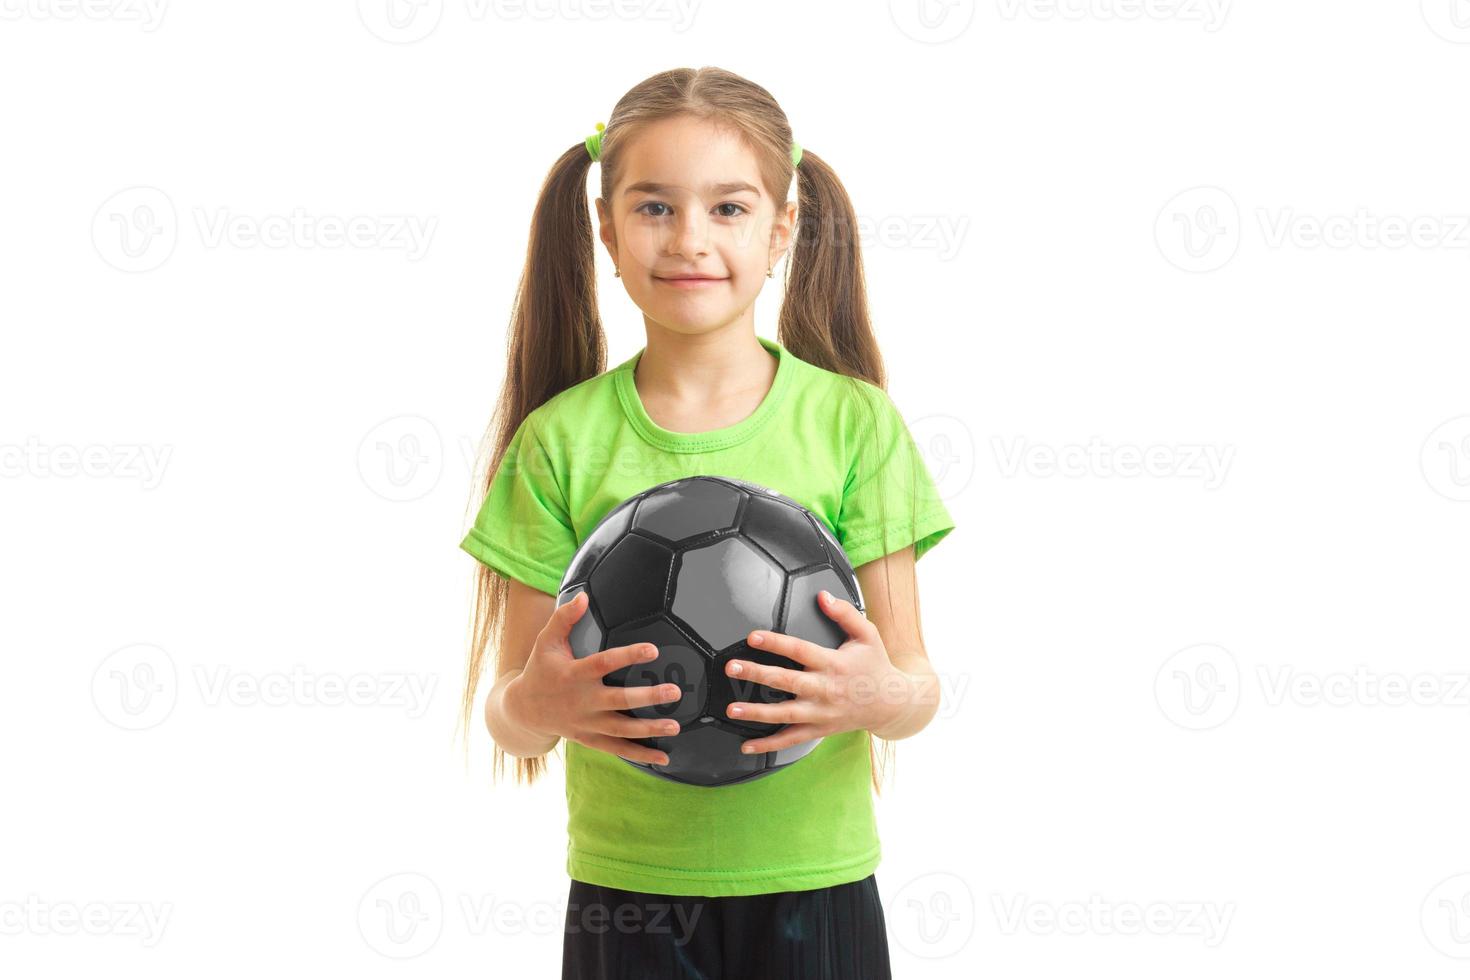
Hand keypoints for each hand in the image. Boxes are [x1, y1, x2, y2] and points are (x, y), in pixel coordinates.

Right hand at [506, 591, 682, 765]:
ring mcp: (586, 723)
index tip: (653, 649)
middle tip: (673, 692)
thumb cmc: (540, 669)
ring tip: (675, 726)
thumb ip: (564, 618)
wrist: (524, 710)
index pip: (604, 664)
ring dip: (649, 730)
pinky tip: (663, 758)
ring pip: (621, 730)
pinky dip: (640, 755)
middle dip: (647, 698)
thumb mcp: (546, 641)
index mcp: (574, 674)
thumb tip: (584, 596)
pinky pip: (617, 750)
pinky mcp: (589, 739)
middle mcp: (582, 701)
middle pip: (618, 701)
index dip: (628, 656)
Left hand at [723, 589, 912, 753]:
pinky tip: (747, 747)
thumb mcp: (867, 634)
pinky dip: (769, 746)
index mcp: (833, 663)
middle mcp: (825, 689)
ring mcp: (821, 713)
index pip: (800, 650)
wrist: (892, 704)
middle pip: (786, 682)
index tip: (753, 637)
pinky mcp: (820, 729)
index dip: (775, 643)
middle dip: (757, 674)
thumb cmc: (876, 666)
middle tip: (733, 668)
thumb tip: (823, 596)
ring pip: (785, 715)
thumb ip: (845, 613)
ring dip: (757, 713)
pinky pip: (791, 740)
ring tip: (732, 709)